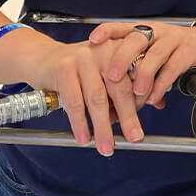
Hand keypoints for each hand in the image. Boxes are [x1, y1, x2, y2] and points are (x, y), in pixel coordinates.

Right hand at [31, 38, 143, 156]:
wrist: (43, 58)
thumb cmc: (80, 71)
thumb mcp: (106, 73)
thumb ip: (127, 88)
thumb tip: (153, 110)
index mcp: (120, 49)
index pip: (139, 76)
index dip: (142, 101)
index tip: (140, 121)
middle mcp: (104, 49)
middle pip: (121, 87)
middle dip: (128, 116)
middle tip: (134, 138)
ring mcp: (83, 57)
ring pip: (97, 98)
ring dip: (103, 127)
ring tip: (106, 146)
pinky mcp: (63, 68)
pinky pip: (75, 102)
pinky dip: (80, 124)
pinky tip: (83, 138)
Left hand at [89, 22, 195, 106]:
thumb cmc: (174, 53)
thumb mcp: (152, 59)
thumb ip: (135, 78)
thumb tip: (113, 107)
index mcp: (144, 31)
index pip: (122, 27)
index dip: (107, 32)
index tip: (92, 40)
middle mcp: (156, 32)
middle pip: (135, 39)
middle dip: (122, 58)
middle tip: (111, 76)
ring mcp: (173, 39)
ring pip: (155, 53)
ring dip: (144, 74)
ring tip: (137, 92)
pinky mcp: (189, 50)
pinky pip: (174, 66)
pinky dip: (163, 83)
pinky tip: (155, 97)